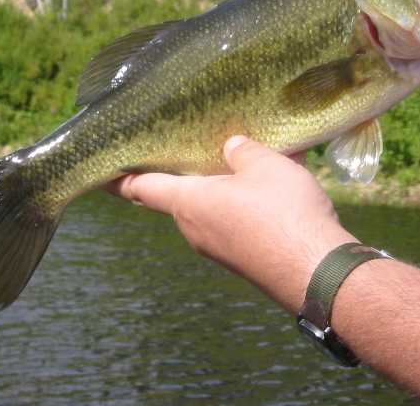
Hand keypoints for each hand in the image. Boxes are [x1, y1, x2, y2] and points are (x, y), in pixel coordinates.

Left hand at [105, 136, 357, 312]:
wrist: (319, 273)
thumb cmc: (283, 213)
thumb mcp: (264, 165)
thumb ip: (242, 151)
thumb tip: (231, 147)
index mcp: (189, 203)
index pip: (140, 188)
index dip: (118, 177)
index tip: (100, 170)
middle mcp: (196, 230)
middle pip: (179, 196)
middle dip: (184, 172)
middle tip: (188, 146)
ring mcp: (220, 249)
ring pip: (214, 208)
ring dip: (225, 184)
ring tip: (250, 157)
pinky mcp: (245, 259)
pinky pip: (239, 222)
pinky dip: (250, 201)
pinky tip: (280, 184)